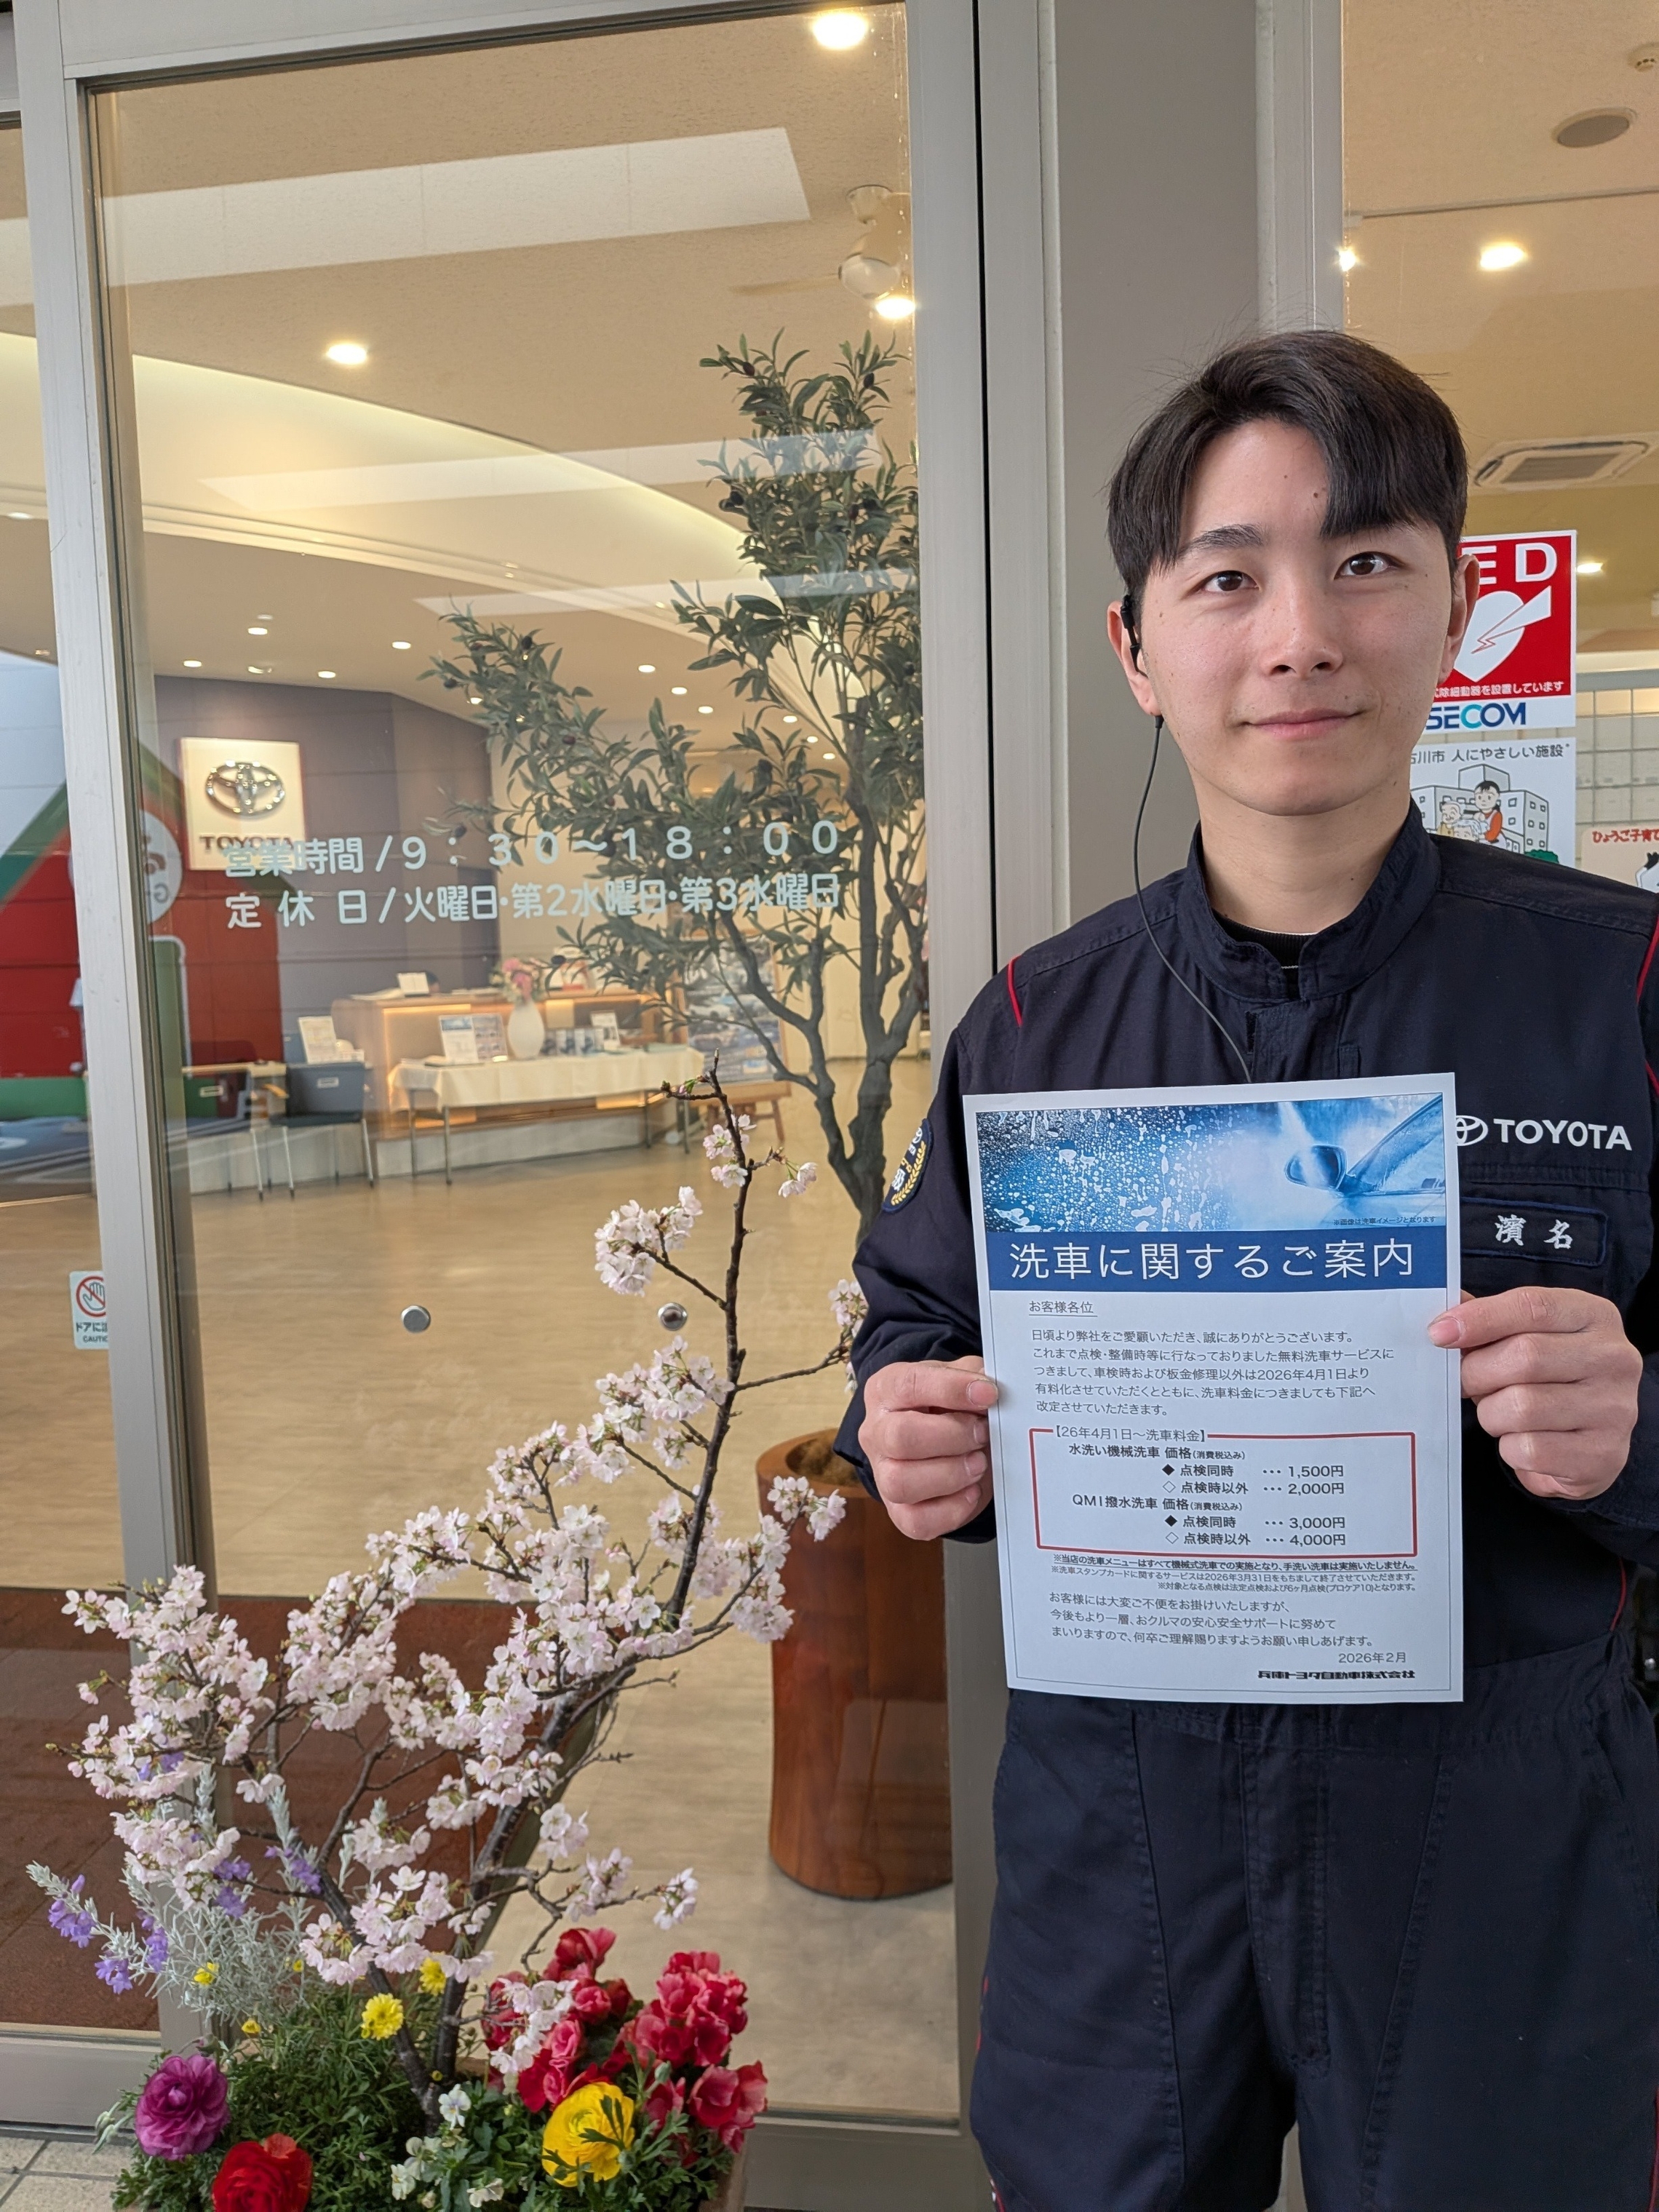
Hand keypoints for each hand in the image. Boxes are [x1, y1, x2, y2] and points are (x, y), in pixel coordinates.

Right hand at [860, 1355, 999, 1538]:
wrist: (941, 1439)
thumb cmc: (947, 1406)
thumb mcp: (959, 1378)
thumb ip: (974, 1376)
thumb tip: (991, 1391)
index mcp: (885, 1390)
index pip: (908, 1386)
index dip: (950, 1389)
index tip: (988, 1394)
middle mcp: (875, 1432)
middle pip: (899, 1438)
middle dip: (952, 1436)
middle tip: (983, 1433)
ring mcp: (882, 1474)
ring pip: (901, 1483)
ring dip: (950, 1474)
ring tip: (979, 1462)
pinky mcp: (898, 1511)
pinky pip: (916, 1521)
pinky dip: (952, 1509)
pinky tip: (972, 1491)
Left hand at [1427, 1287, 1642, 1500]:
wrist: (1588, 1442)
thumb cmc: (1549, 1380)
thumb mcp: (1527, 1338)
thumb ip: (1489, 1323)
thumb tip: (1445, 1321)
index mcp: (1594, 1316)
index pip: (1533, 1306)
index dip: (1480, 1318)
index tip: (1440, 1333)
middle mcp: (1614, 1358)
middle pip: (1524, 1356)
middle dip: (1477, 1372)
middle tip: (1465, 1382)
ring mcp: (1614, 1408)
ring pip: (1522, 1406)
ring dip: (1492, 1414)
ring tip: (1499, 1413)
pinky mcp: (1603, 1454)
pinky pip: (1530, 1449)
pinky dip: (1510, 1448)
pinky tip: (1521, 1440)